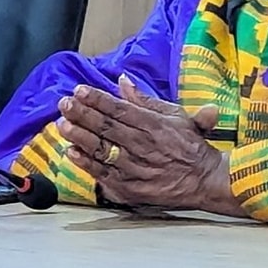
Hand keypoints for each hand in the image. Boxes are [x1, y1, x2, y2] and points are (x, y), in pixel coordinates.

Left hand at [57, 80, 246, 216]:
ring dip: (79, 136)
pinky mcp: (130, 188)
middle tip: (64, 103)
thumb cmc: (190, 146)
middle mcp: (142, 145)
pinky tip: (72, 152)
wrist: (205, 180)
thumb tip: (123, 80)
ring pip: (102, 149)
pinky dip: (86, 163)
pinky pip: (103, 174)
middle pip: (106, 127)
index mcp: (153, 125)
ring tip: (63, 124)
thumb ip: (145, 99)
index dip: (97, 99)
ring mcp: (135, 167)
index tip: (79, 90)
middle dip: (82, 114)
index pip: (119, 109)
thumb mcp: (175, 116)